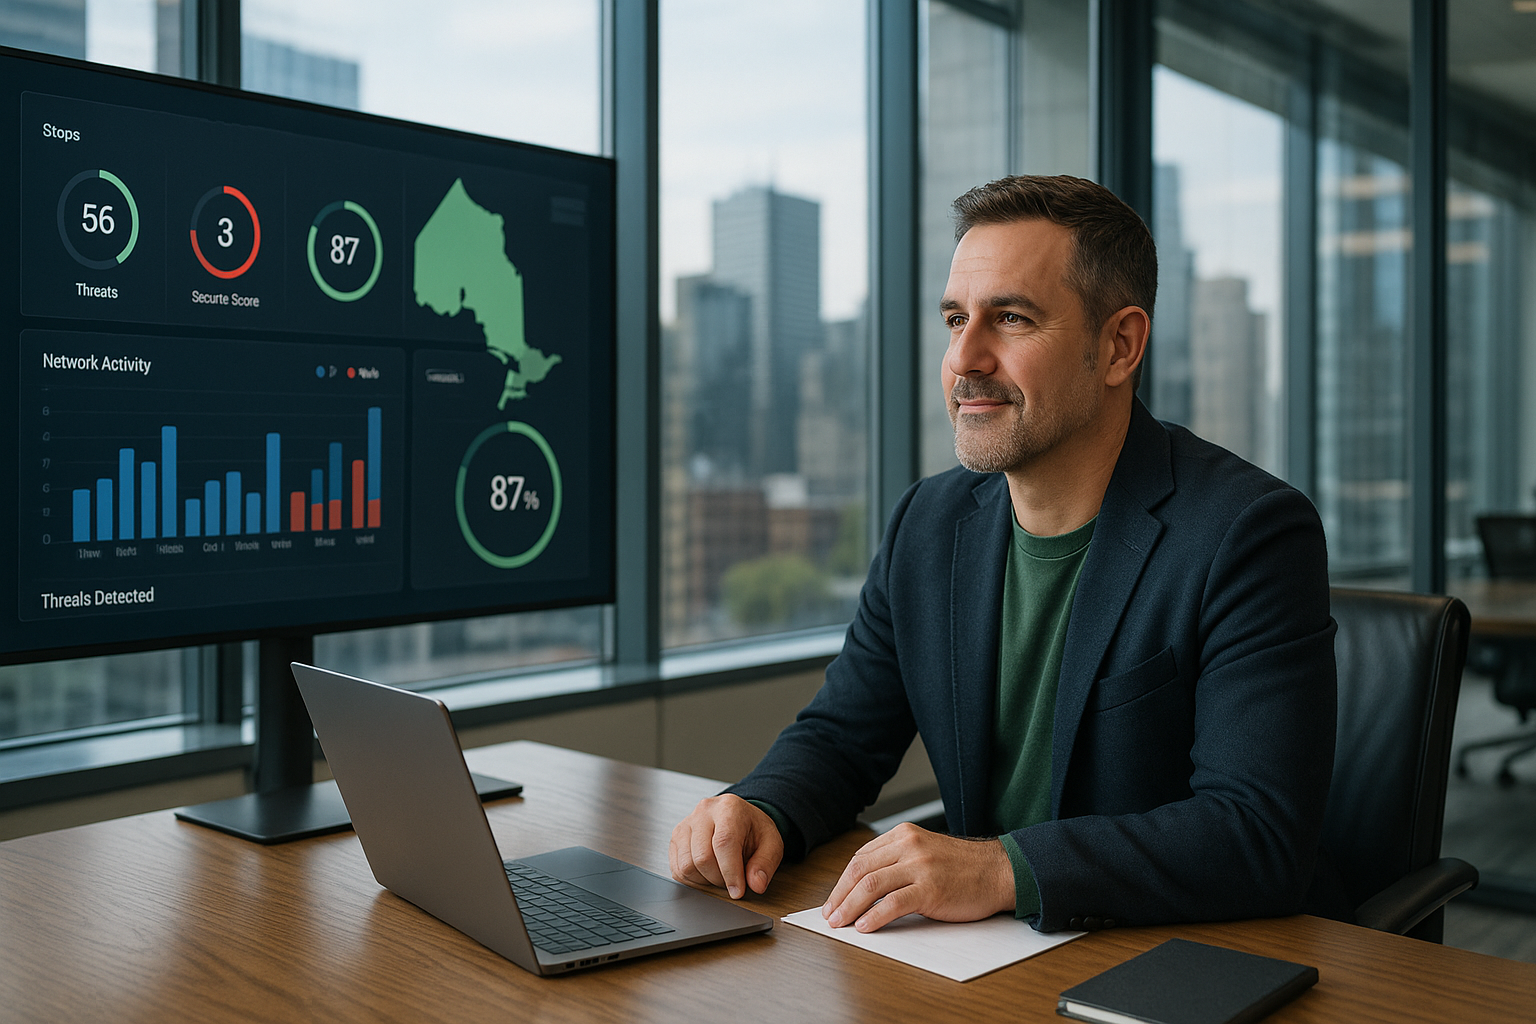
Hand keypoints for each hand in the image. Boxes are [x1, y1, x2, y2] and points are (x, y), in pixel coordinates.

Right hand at [669, 794, 784, 899]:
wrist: (739, 818)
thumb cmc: (753, 829)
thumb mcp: (771, 843)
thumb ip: (765, 864)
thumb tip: (756, 884)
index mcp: (729, 808)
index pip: (724, 843)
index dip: (730, 872)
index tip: (738, 891)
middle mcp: (703, 812)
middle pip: (702, 857)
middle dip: (719, 879)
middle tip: (733, 881)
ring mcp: (686, 825)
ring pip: (687, 866)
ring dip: (705, 881)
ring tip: (720, 875)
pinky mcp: (675, 839)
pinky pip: (677, 870)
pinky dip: (693, 880)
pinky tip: (707, 874)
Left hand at [821, 822, 1013, 932]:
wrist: (999, 871)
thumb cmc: (964, 867)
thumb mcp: (926, 852)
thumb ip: (898, 860)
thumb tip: (864, 885)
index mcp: (904, 835)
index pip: (861, 858)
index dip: (842, 882)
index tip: (834, 899)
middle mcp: (909, 846)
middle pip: (860, 870)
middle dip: (839, 895)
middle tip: (829, 915)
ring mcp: (920, 866)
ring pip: (871, 885)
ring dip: (850, 907)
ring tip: (840, 923)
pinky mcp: (931, 889)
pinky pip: (893, 903)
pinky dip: (874, 917)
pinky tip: (865, 926)